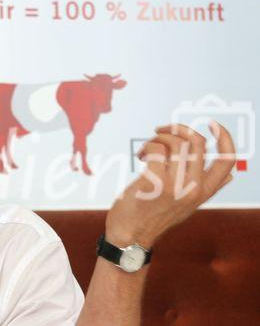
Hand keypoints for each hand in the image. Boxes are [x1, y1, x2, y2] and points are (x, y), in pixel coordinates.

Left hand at [105, 122, 235, 247]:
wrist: (130, 236)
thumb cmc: (153, 217)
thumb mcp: (187, 205)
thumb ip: (207, 189)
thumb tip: (230, 176)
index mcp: (204, 192)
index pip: (228, 162)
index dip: (225, 138)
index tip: (212, 124)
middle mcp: (194, 189)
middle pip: (198, 143)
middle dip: (177, 129)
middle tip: (160, 132)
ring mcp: (175, 186)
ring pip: (176, 143)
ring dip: (158, 137)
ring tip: (147, 149)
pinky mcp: (155, 183)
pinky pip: (157, 149)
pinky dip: (147, 146)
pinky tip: (141, 155)